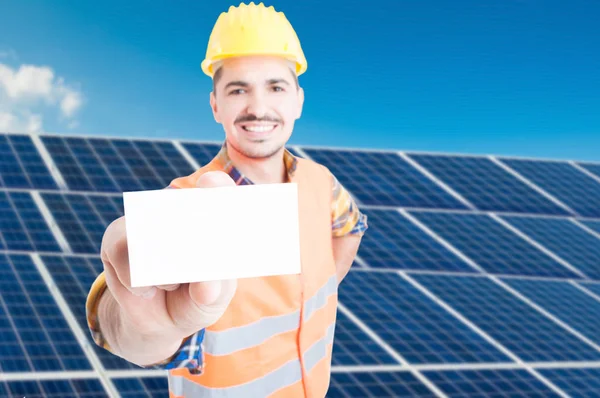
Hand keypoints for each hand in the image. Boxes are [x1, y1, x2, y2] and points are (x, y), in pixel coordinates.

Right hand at [100, 171, 237, 340]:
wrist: (160, 319)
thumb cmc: (197, 298)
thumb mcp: (214, 297)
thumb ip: (215, 290)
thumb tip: (206, 285)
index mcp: (210, 216)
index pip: (217, 188)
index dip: (216, 185)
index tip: (212, 184)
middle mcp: (178, 209)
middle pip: (178, 208)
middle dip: (186, 235)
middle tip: (190, 268)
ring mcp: (145, 219)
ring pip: (148, 234)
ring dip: (162, 271)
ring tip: (172, 284)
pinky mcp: (117, 236)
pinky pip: (123, 252)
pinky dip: (137, 280)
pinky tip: (148, 290)